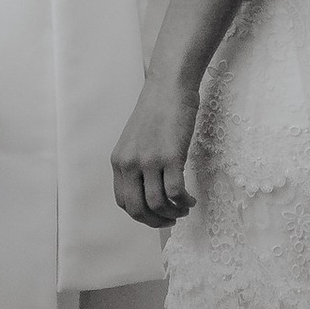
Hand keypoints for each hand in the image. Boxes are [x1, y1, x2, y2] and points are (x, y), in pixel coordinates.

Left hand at [112, 73, 199, 227]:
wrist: (169, 86)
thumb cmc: (157, 110)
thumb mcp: (135, 140)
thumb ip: (136, 163)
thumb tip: (146, 190)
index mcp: (118, 161)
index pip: (123, 202)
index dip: (141, 215)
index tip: (155, 215)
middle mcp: (130, 163)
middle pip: (137, 209)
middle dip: (155, 222)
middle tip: (171, 220)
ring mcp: (149, 160)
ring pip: (158, 204)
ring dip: (173, 213)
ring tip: (184, 209)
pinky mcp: (171, 156)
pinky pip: (176, 193)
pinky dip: (184, 202)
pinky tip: (191, 199)